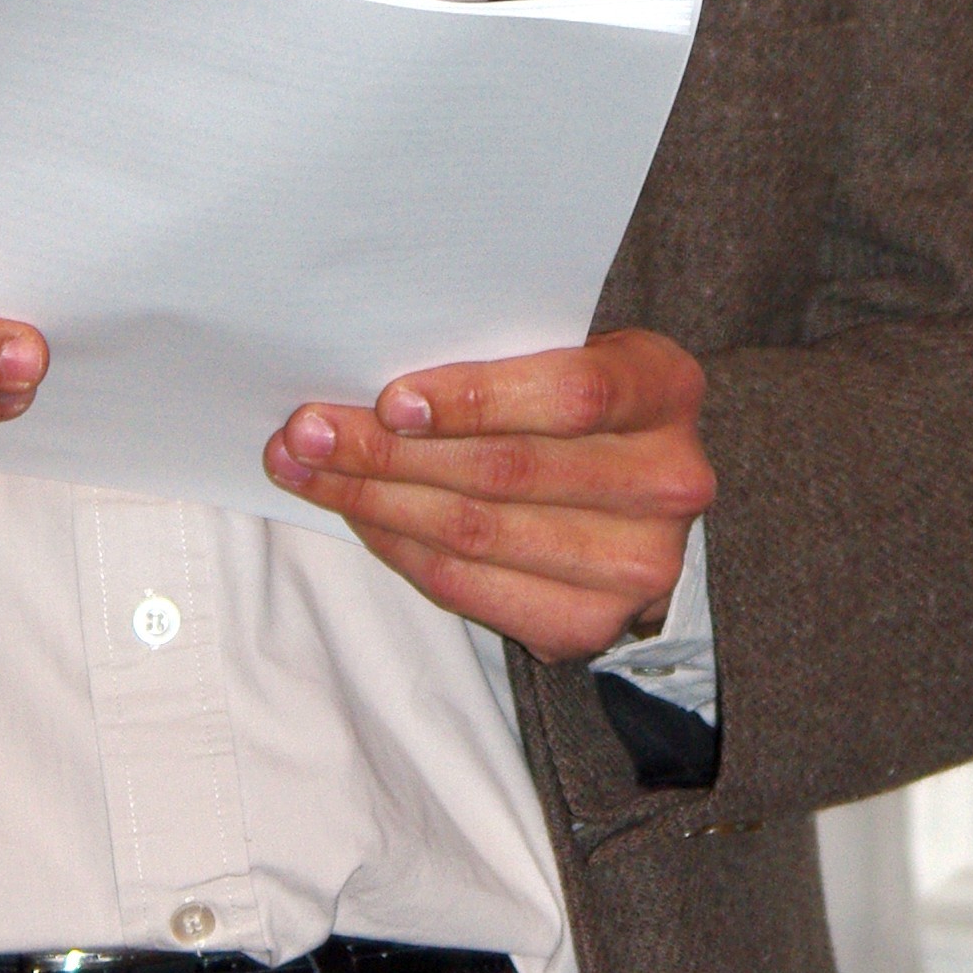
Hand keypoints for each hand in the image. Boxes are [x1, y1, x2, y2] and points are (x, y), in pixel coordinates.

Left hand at [263, 328, 712, 660]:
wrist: (636, 496)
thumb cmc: (573, 401)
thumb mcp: (564, 347)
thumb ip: (498, 347)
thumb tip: (364, 357)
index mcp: (664, 387)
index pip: (572, 395)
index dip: (476, 399)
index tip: (388, 400)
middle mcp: (667, 480)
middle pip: (506, 470)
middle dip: (387, 451)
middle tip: (305, 432)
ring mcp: (637, 565)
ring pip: (476, 533)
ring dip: (374, 500)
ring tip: (305, 469)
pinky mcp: (591, 625)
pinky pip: (468, 588)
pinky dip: (399, 548)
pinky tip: (357, 513)